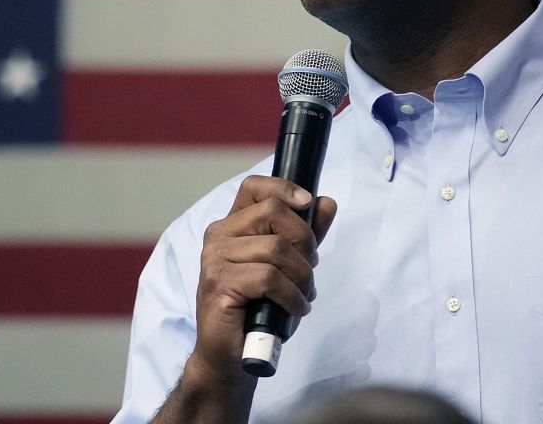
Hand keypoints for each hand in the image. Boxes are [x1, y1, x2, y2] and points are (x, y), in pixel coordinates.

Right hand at [187, 175, 337, 386]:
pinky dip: (292, 295)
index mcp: (231, 226)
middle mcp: (218, 236)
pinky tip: (295, 308)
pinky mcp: (219, 285)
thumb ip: (305, 235)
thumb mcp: (288, 267)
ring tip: (303, 295)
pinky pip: (270, 278)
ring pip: (277, 249)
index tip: (307, 203)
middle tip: (309, 268)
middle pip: (273, 212)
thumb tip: (327, 202)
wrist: (230, 355)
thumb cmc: (258, 310)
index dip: (284, 188)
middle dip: (304, 241)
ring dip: (302, 276)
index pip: (254, 186)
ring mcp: (215, 260)